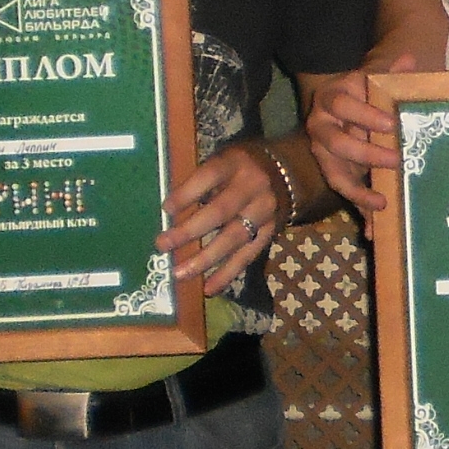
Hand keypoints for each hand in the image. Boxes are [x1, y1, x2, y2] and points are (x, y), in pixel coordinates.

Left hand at [156, 146, 282, 297]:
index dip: (187, 194)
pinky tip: (209, 288)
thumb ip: (200, 181)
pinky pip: (248, 255)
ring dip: (205, 259)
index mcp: (234, 163)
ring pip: (234, 238)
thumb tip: (170, 212)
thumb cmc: (239, 167)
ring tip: (179, 274)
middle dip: (189, 231)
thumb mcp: (222, 160)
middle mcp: (252, 187)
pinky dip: (228, 273)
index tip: (166, 209)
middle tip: (162, 245)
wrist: (285, 171)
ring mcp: (263, 211)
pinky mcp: (271, 231)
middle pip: (220, 211)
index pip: (208, 177)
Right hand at [306, 56, 417, 221]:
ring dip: (358, 191)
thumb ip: (392, 73)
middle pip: (336, 142)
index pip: (343, 104)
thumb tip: (408, 59)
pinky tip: (374, 230)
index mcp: (333, 98)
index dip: (365, 114)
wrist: (347, 103)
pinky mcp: (334, 173)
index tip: (390, 123)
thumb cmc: (367, 92)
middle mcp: (322, 125)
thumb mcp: (378, 81)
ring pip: (335, 173)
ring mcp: (325, 153)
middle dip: (365, 153)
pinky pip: (344, 194)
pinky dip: (359, 212)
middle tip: (395, 159)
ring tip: (381, 203)